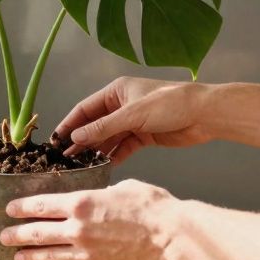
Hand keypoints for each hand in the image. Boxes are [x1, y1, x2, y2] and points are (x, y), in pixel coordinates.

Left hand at [0, 179, 181, 259]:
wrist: (173, 237)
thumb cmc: (154, 207)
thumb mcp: (125, 188)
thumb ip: (104, 194)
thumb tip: (101, 196)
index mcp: (81, 203)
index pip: (40, 206)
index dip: (21, 208)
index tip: (9, 210)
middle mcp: (78, 230)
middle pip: (36, 234)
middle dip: (16, 236)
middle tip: (4, 237)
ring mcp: (87, 254)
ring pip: (48, 258)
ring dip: (29, 258)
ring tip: (17, 258)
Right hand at [54, 77, 213, 162]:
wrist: (204, 114)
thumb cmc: (171, 104)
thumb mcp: (133, 114)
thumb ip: (104, 127)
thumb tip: (76, 137)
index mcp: (116, 91)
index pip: (85, 109)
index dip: (69, 124)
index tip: (55, 140)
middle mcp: (122, 106)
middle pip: (95, 125)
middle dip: (81, 141)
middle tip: (64, 160)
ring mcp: (133, 122)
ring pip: (108, 139)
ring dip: (96, 151)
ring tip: (80, 167)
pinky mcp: (144, 136)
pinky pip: (123, 147)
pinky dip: (114, 156)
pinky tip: (103, 167)